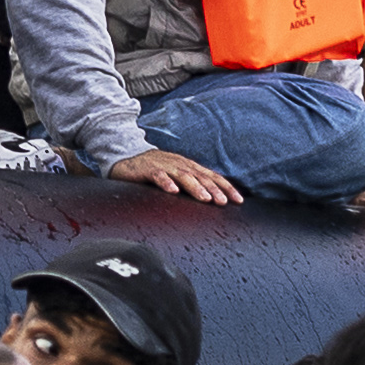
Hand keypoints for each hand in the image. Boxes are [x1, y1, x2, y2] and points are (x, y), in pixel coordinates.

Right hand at [109, 147, 243, 205]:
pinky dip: (166, 183)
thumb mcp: (176, 178)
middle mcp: (179, 164)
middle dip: (214, 189)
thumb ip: (192, 186)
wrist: (126, 161)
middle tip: (224, 202)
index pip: (212, 176)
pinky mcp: (147, 169)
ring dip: (195, 187)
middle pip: (200, 176)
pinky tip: (173, 191)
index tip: (239, 201)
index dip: (226, 187)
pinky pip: (157, 176)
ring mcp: (163, 165)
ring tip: (205, 199)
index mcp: (188, 167)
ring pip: (182, 175)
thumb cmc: (154, 172)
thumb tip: (212, 199)